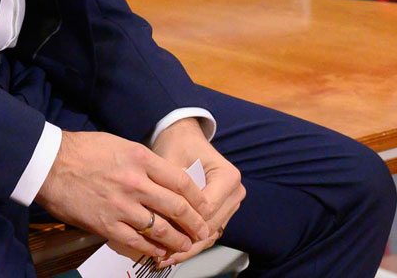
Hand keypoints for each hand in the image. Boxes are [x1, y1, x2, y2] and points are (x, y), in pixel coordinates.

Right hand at [34, 129, 212, 265]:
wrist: (49, 163)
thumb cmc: (83, 150)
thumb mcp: (120, 144)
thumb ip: (143, 161)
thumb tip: (162, 177)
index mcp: (141, 159)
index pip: (181, 181)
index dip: (198, 198)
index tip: (204, 206)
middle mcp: (136, 183)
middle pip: (177, 207)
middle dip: (195, 223)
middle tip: (203, 231)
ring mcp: (122, 206)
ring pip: (161, 229)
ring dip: (178, 240)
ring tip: (186, 245)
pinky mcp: (106, 224)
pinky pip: (137, 241)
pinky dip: (153, 249)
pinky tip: (161, 252)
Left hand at [148, 117, 245, 265]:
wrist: (184, 138)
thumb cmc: (177, 145)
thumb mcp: (171, 163)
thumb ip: (171, 190)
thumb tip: (161, 219)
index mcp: (228, 177)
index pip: (207, 210)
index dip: (184, 223)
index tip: (163, 233)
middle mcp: (235, 192)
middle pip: (210, 226)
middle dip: (186, 242)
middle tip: (162, 254)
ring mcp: (231, 203)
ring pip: (211, 234)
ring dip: (189, 248)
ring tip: (164, 258)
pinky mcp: (223, 211)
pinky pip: (209, 231)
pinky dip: (192, 242)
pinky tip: (173, 253)